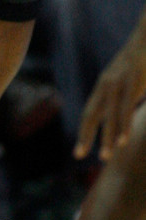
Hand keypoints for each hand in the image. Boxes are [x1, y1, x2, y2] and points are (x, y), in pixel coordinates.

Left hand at [74, 12, 145, 160]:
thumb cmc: (141, 63)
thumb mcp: (129, 82)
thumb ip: (123, 98)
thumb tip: (119, 116)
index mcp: (104, 85)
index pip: (89, 112)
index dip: (84, 130)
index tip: (79, 151)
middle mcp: (106, 84)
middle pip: (92, 114)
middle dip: (85, 135)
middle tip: (80, 155)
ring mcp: (118, 82)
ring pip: (109, 115)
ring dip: (107, 137)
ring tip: (105, 156)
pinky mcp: (132, 81)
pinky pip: (125, 107)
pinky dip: (123, 124)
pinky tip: (122, 141)